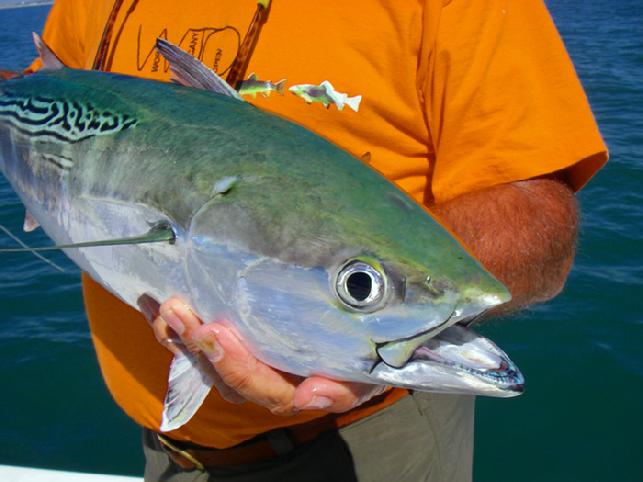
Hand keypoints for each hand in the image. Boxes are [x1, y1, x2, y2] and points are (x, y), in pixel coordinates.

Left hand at [141, 295, 385, 414]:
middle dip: (196, 345)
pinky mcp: (233, 346)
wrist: (361, 340)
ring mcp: (244, 365)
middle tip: (176, 309)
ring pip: (204, 361)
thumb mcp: (363, 374)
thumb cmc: (363, 356)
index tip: (214, 332)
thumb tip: (312, 395)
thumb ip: (343, 390)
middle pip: (222, 375)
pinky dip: (175, 325)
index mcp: (291, 392)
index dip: (234, 365)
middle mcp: (262, 385)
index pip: (259, 388)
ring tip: (160, 304)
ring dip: (179, 335)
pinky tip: (153, 302)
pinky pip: (199, 343)